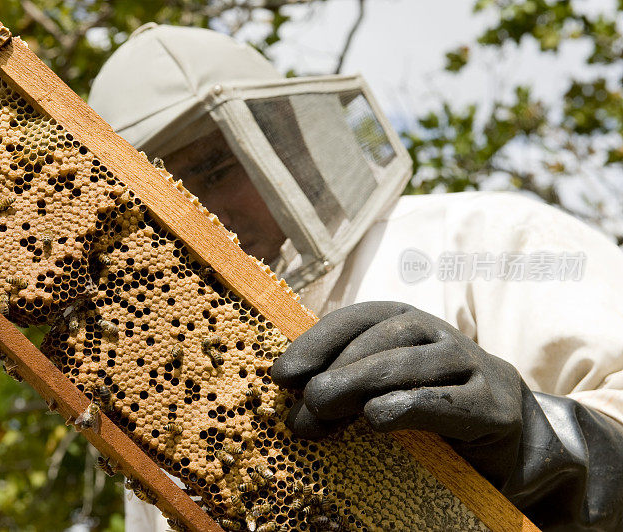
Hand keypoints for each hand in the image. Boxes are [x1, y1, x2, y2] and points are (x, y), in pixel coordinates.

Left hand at [271, 301, 524, 486]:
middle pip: (384, 338)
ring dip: (362, 382)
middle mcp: (439, 335)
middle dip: (337, 368)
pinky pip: (450, 400)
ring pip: (413, 362)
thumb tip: (293, 407)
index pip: (358, 318)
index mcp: (407, 323)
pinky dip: (410, 405)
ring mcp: (471, 365)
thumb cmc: (429, 412)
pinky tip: (377, 417)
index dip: (317, 341)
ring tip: (324, 406)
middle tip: (306, 401)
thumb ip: (344, 387)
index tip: (282, 375)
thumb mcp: (383, 391)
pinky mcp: (494, 405)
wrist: (506, 443)